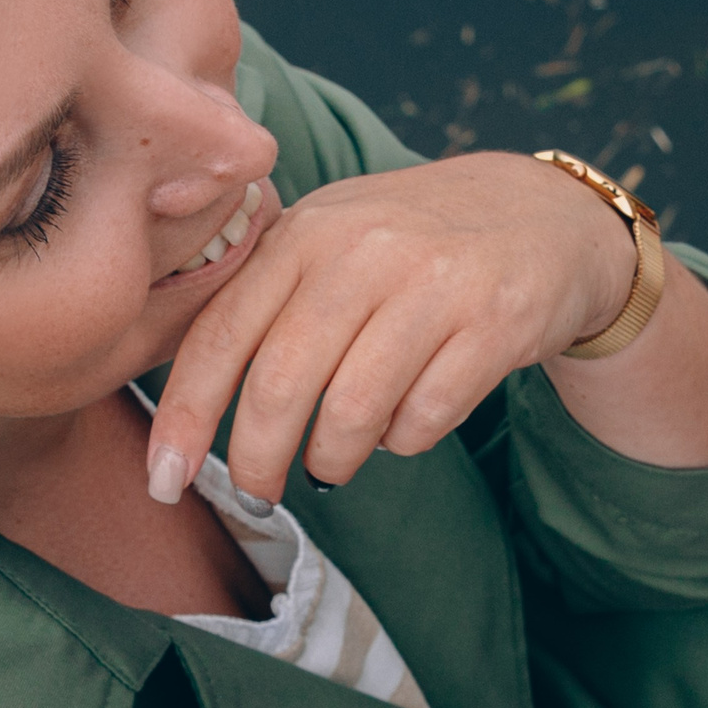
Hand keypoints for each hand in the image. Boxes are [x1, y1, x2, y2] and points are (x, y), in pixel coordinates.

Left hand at [146, 153, 633, 503]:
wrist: (545, 217)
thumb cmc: (414, 244)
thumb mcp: (332, 238)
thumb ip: (263, 296)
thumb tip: (186, 406)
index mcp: (306, 231)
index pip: (222, 336)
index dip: (184, 418)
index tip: (162, 480)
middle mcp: (364, 250)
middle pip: (280, 386)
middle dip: (255, 460)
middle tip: (257, 491)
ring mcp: (434, 285)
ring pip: (351, 412)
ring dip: (331, 459)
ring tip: (331, 463)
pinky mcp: (495, 324)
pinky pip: (423, 418)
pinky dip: (402, 442)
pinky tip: (404, 425)